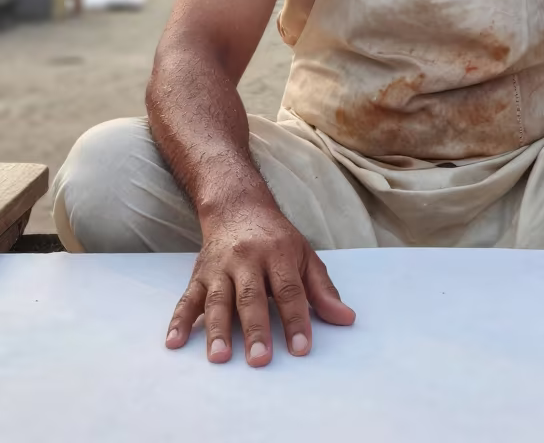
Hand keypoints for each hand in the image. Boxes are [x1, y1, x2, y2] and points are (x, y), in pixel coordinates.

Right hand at [165, 201, 354, 365]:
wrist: (238, 206)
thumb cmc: (276, 238)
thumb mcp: (304, 255)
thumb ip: (322, 289)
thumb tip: (346, 319)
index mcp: (279, 254)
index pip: (289, 290)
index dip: (296, 320)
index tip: (301, 349)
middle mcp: (248, 259)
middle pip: (251, 296)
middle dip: (256, 329)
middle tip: (260, 359)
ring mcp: (221, 267)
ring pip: (218, 299)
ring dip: (217, 330)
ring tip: (219, 358)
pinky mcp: (199, 274)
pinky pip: (187, 298)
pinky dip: (179, 320)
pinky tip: (174, 342)